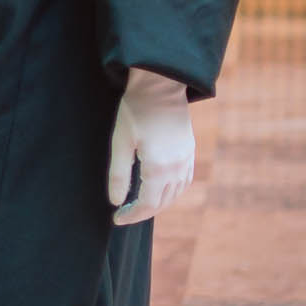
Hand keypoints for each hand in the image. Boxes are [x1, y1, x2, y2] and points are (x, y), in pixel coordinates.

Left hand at [108, 70, 192, 225]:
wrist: (160, 86)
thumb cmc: (135, 111)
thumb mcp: (120, 142)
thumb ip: (118, 174)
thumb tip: (116, 201)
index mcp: (158, 168)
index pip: (147, 205)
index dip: (132, 215)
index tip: (116, 219)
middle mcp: (177, 169)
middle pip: (162, 203)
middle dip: (142, 212)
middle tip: (124, 214)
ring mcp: (186, 161)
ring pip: (175, 195)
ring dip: (158, 204)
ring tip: (138, 204)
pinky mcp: (190, 152)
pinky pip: (184, 182)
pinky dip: (171, 192)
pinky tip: (159, 190)